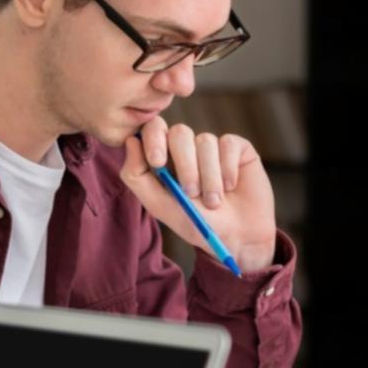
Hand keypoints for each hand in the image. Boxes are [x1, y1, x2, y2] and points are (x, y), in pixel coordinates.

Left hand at [121, 117, 276, 273]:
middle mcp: (187, 147)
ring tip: (213, 202)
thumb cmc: (196, 223)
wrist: (237, 237)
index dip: (153, 139)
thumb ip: (137, 176)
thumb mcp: (160, 205)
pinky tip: (231, 187)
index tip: (157, 162)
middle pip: (179, 132)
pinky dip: (228, 170)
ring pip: (205, 141)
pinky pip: (228, 144)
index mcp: (165, 157)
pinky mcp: (236, 147)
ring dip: (209, 177)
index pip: (153, 130)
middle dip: (184, 165)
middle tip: (191, 193)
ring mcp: (212, 146)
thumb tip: (130, 141)